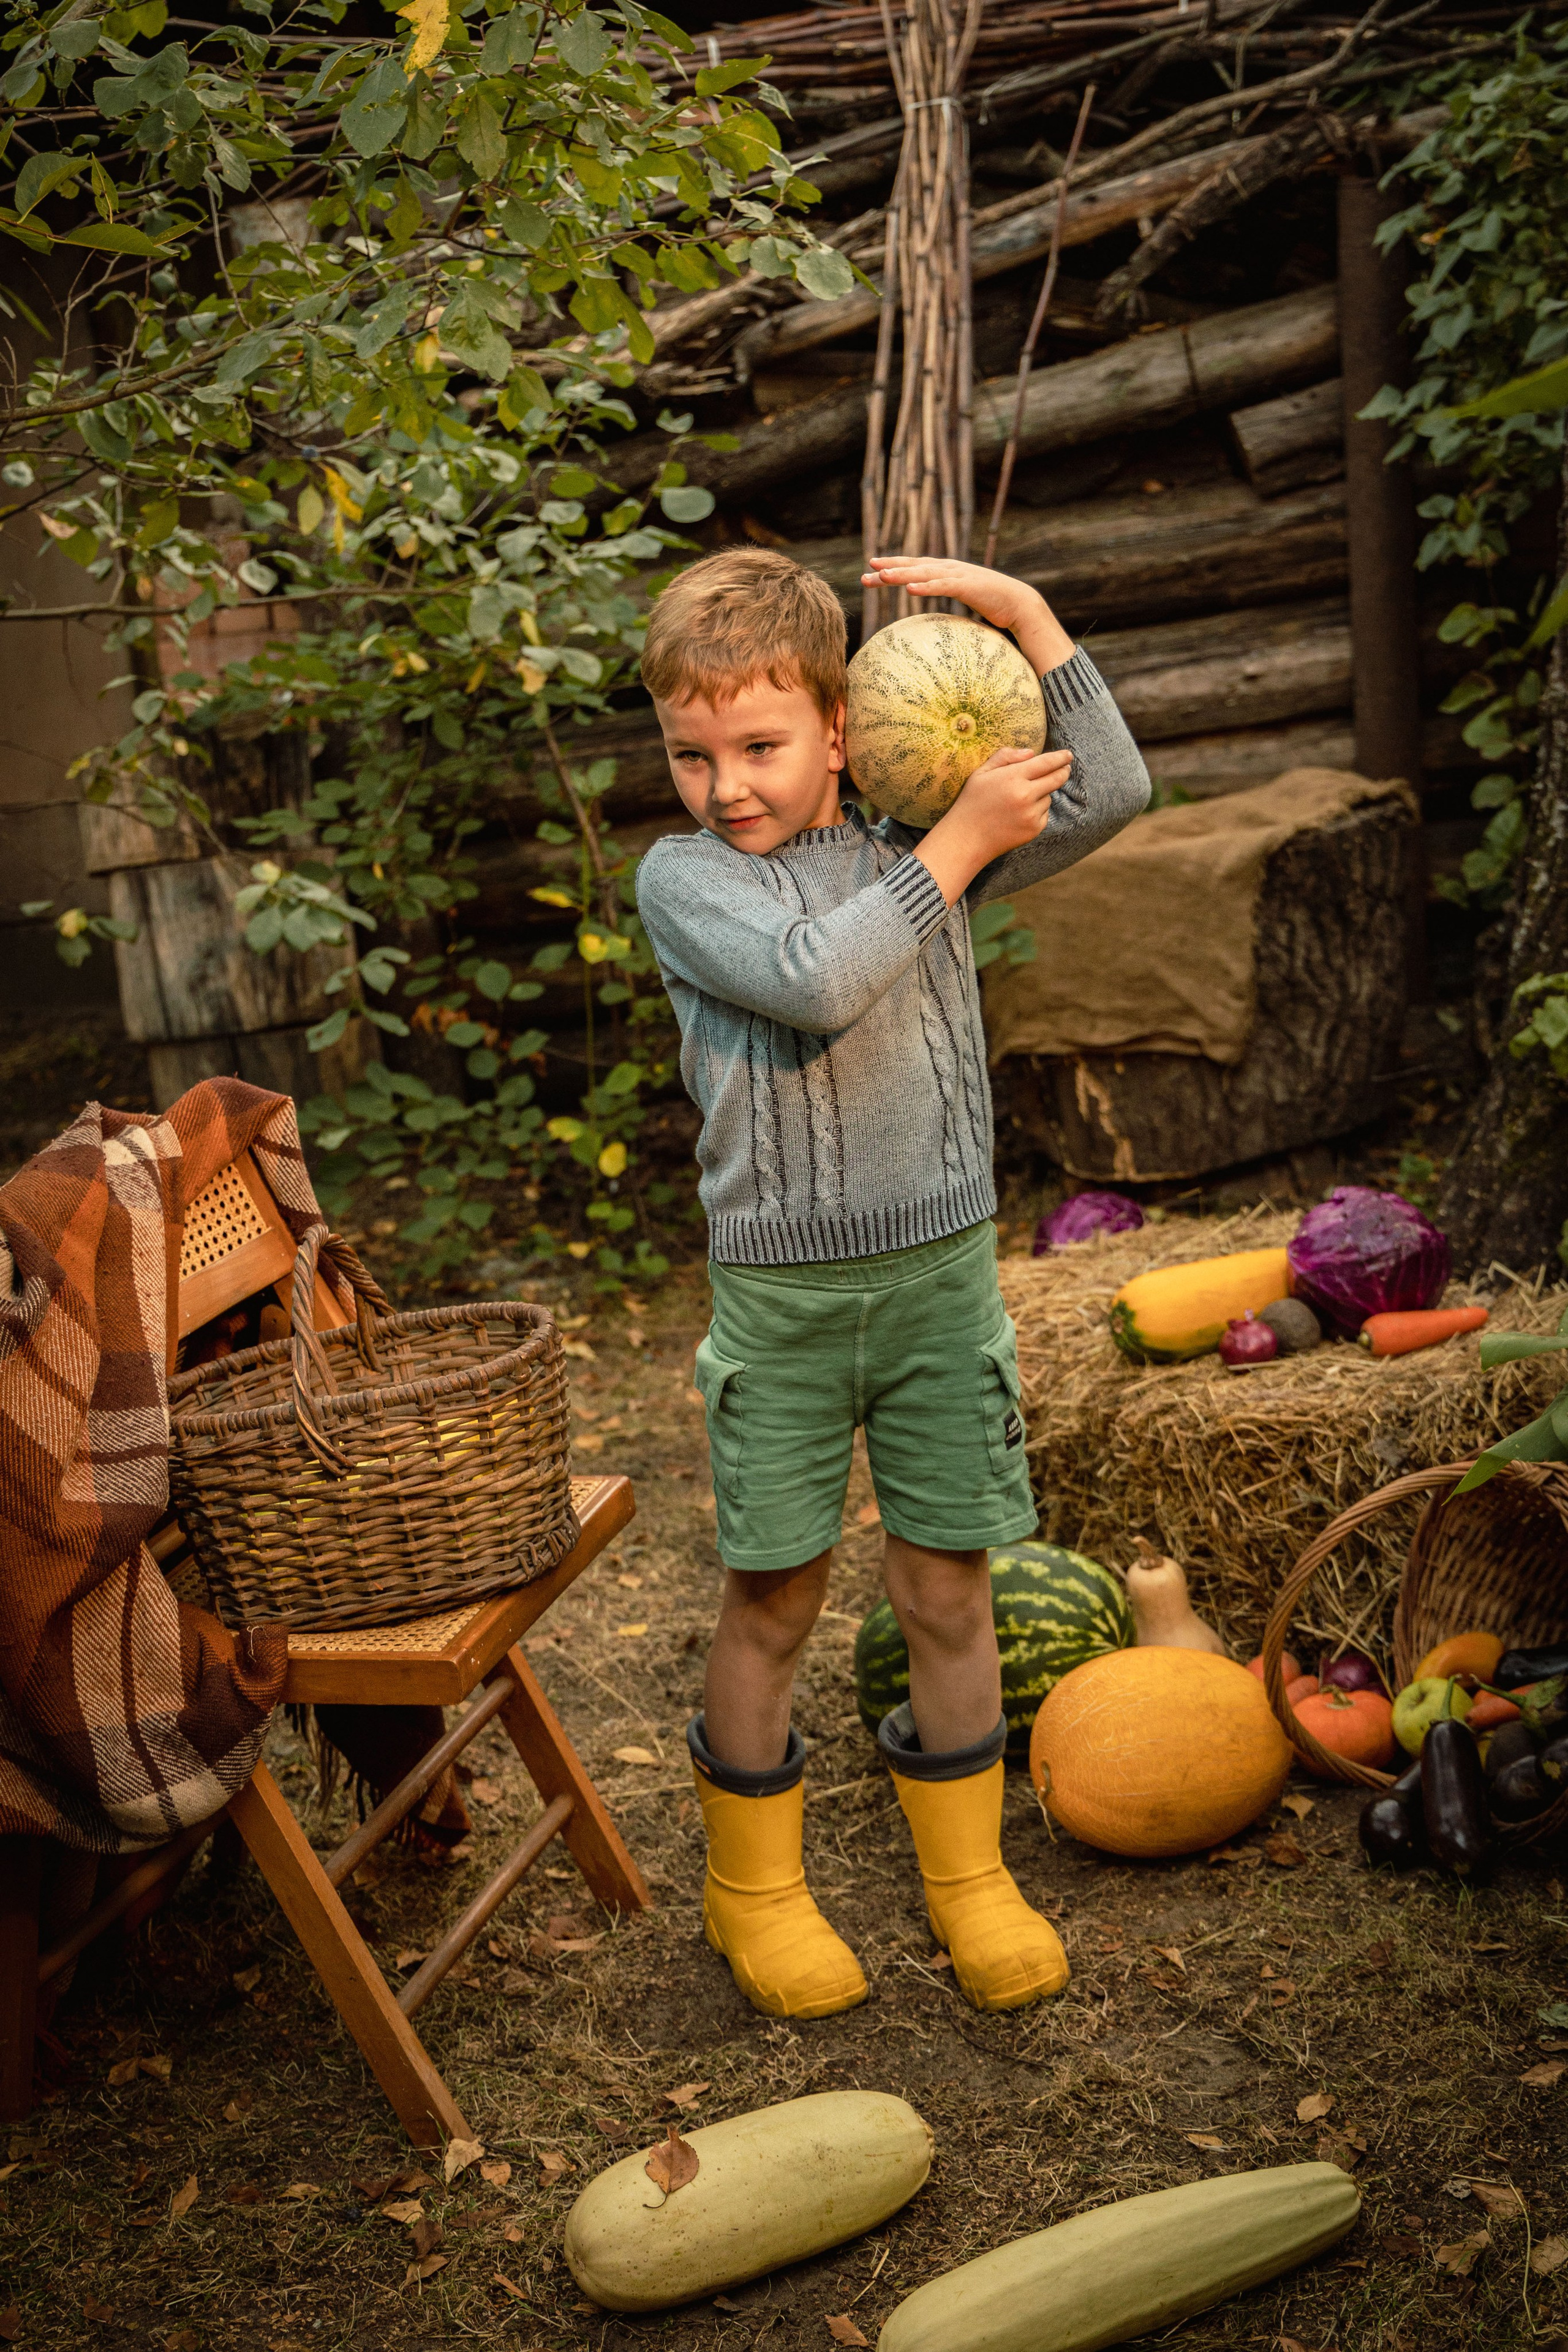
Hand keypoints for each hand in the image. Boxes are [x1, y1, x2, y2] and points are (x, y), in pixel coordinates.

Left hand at [861, 554, 1074, 673]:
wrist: (1021, 605)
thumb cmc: (994, 605)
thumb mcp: (965, 601)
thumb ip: (948, 601)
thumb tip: (934, 619)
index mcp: (948, 572)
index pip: (916, 566)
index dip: (895, 566)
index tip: (873, 569)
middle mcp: (951, 568)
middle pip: (914, 565)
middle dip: (890, 567)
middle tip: (867, 569)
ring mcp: (959, 575)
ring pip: (924, 572)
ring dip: (902, 573)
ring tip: (881, 576)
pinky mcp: (968, 586)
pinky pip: (942, 586)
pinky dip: (926, 585)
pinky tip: (910, 588)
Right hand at [914, 740, 1073, 905]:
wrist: (967, 838)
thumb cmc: (971, 802)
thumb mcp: (981, 773)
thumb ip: (1005, 757)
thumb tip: (1031, 752)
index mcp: (1012, 777)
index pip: (1046, 762)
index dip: (1060, 758)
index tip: (1068, 755)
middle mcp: (1025, 795)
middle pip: (1056, 778)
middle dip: (1063, 771)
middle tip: (1066, 767)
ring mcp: (1031, 814)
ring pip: (1048, 797)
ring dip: (1042, 793)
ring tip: (1020, 799)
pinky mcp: (1034, 829)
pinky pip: (1044, 813)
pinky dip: (1037, 810)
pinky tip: (1019, 813)